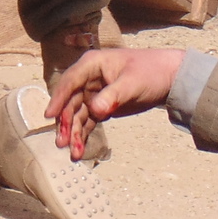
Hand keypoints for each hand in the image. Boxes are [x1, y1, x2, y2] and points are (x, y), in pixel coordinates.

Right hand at [45, 48, 184, 159]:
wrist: (168, 78)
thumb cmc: (151, 72)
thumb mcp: (132, 83)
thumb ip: (113, 96)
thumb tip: (95, 110)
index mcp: (92, 64)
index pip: (70, 82)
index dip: (58, 99)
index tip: (49, 116)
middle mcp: (88, 79)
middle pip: (70, 102)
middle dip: (66, 123)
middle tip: (62, 143)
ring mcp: (92, 93)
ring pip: (77, 115)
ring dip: (74, 133)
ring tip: (73, 153)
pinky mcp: (100, 106)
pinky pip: (87, 122)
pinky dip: (83, 135)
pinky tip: (79, 150)